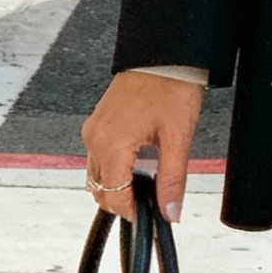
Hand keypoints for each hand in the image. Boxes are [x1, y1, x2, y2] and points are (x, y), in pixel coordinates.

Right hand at [81, 72, 204, 223]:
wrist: (163, 56)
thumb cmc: (170, 87)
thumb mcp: (178, 139)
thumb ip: (173, 180)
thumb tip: (170, 211)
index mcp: (111, 143)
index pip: (113, 197)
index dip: (133, 213)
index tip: (151, 216)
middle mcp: (95, 138)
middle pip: (100, 191)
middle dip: (124, 202)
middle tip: (153, 201)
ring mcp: (93, 130)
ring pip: (97, 177)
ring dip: (118, 187)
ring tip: (149, 181)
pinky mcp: (97, 124)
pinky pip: (99, 159)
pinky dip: (115, 170)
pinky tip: (139, 165)